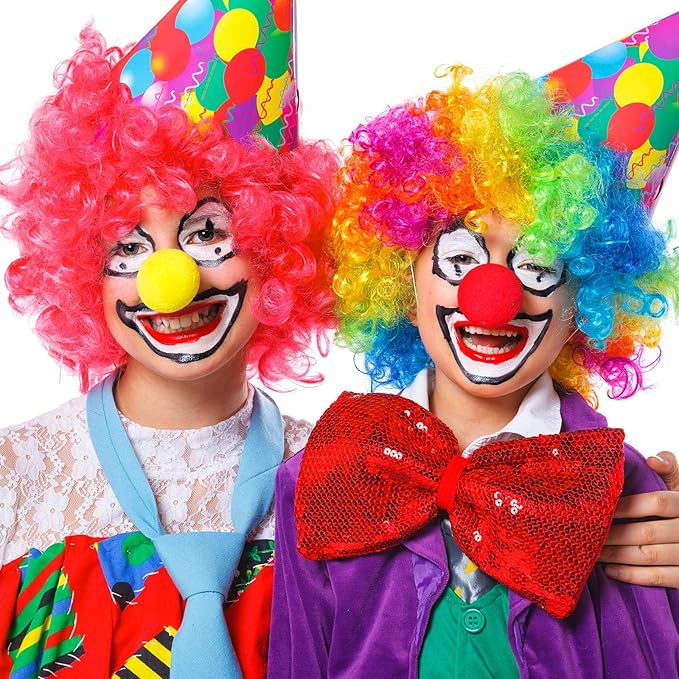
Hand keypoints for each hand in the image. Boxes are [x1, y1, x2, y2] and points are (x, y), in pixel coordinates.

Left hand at [599, 452, 678, 587]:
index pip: (656, 503)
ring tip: (593, 552)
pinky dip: (632, 575)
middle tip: (587, 534)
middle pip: (647, 532)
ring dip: (617, 555)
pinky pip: (660, 578)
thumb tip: (652, 460)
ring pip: (649, 556)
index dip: (627, 506)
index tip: (602, 510)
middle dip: (613, 535)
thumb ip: (668, 468)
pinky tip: (611, 570)